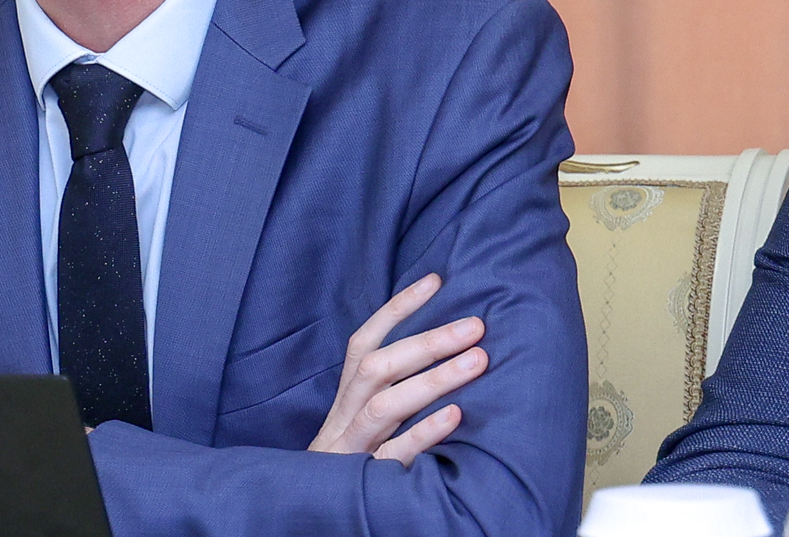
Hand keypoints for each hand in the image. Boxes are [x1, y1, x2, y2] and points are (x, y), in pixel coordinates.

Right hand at [308, 273, 486, 466]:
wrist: (310, 507)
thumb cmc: (350, 457)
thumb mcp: (359, 416)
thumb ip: (387, 386)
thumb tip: (438, 345)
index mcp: (346, 395)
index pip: (365, 341)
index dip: (398, 309)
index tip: (436, 280)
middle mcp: (345, 414)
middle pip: (378, 367)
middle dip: (428, 341)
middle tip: (476, 325)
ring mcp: (353, 446)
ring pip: (384, 406)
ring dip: (432, 379)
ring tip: (477, 361)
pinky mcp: (364, 479)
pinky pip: (393, 455)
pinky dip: (423, 433)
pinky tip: (455, 417)